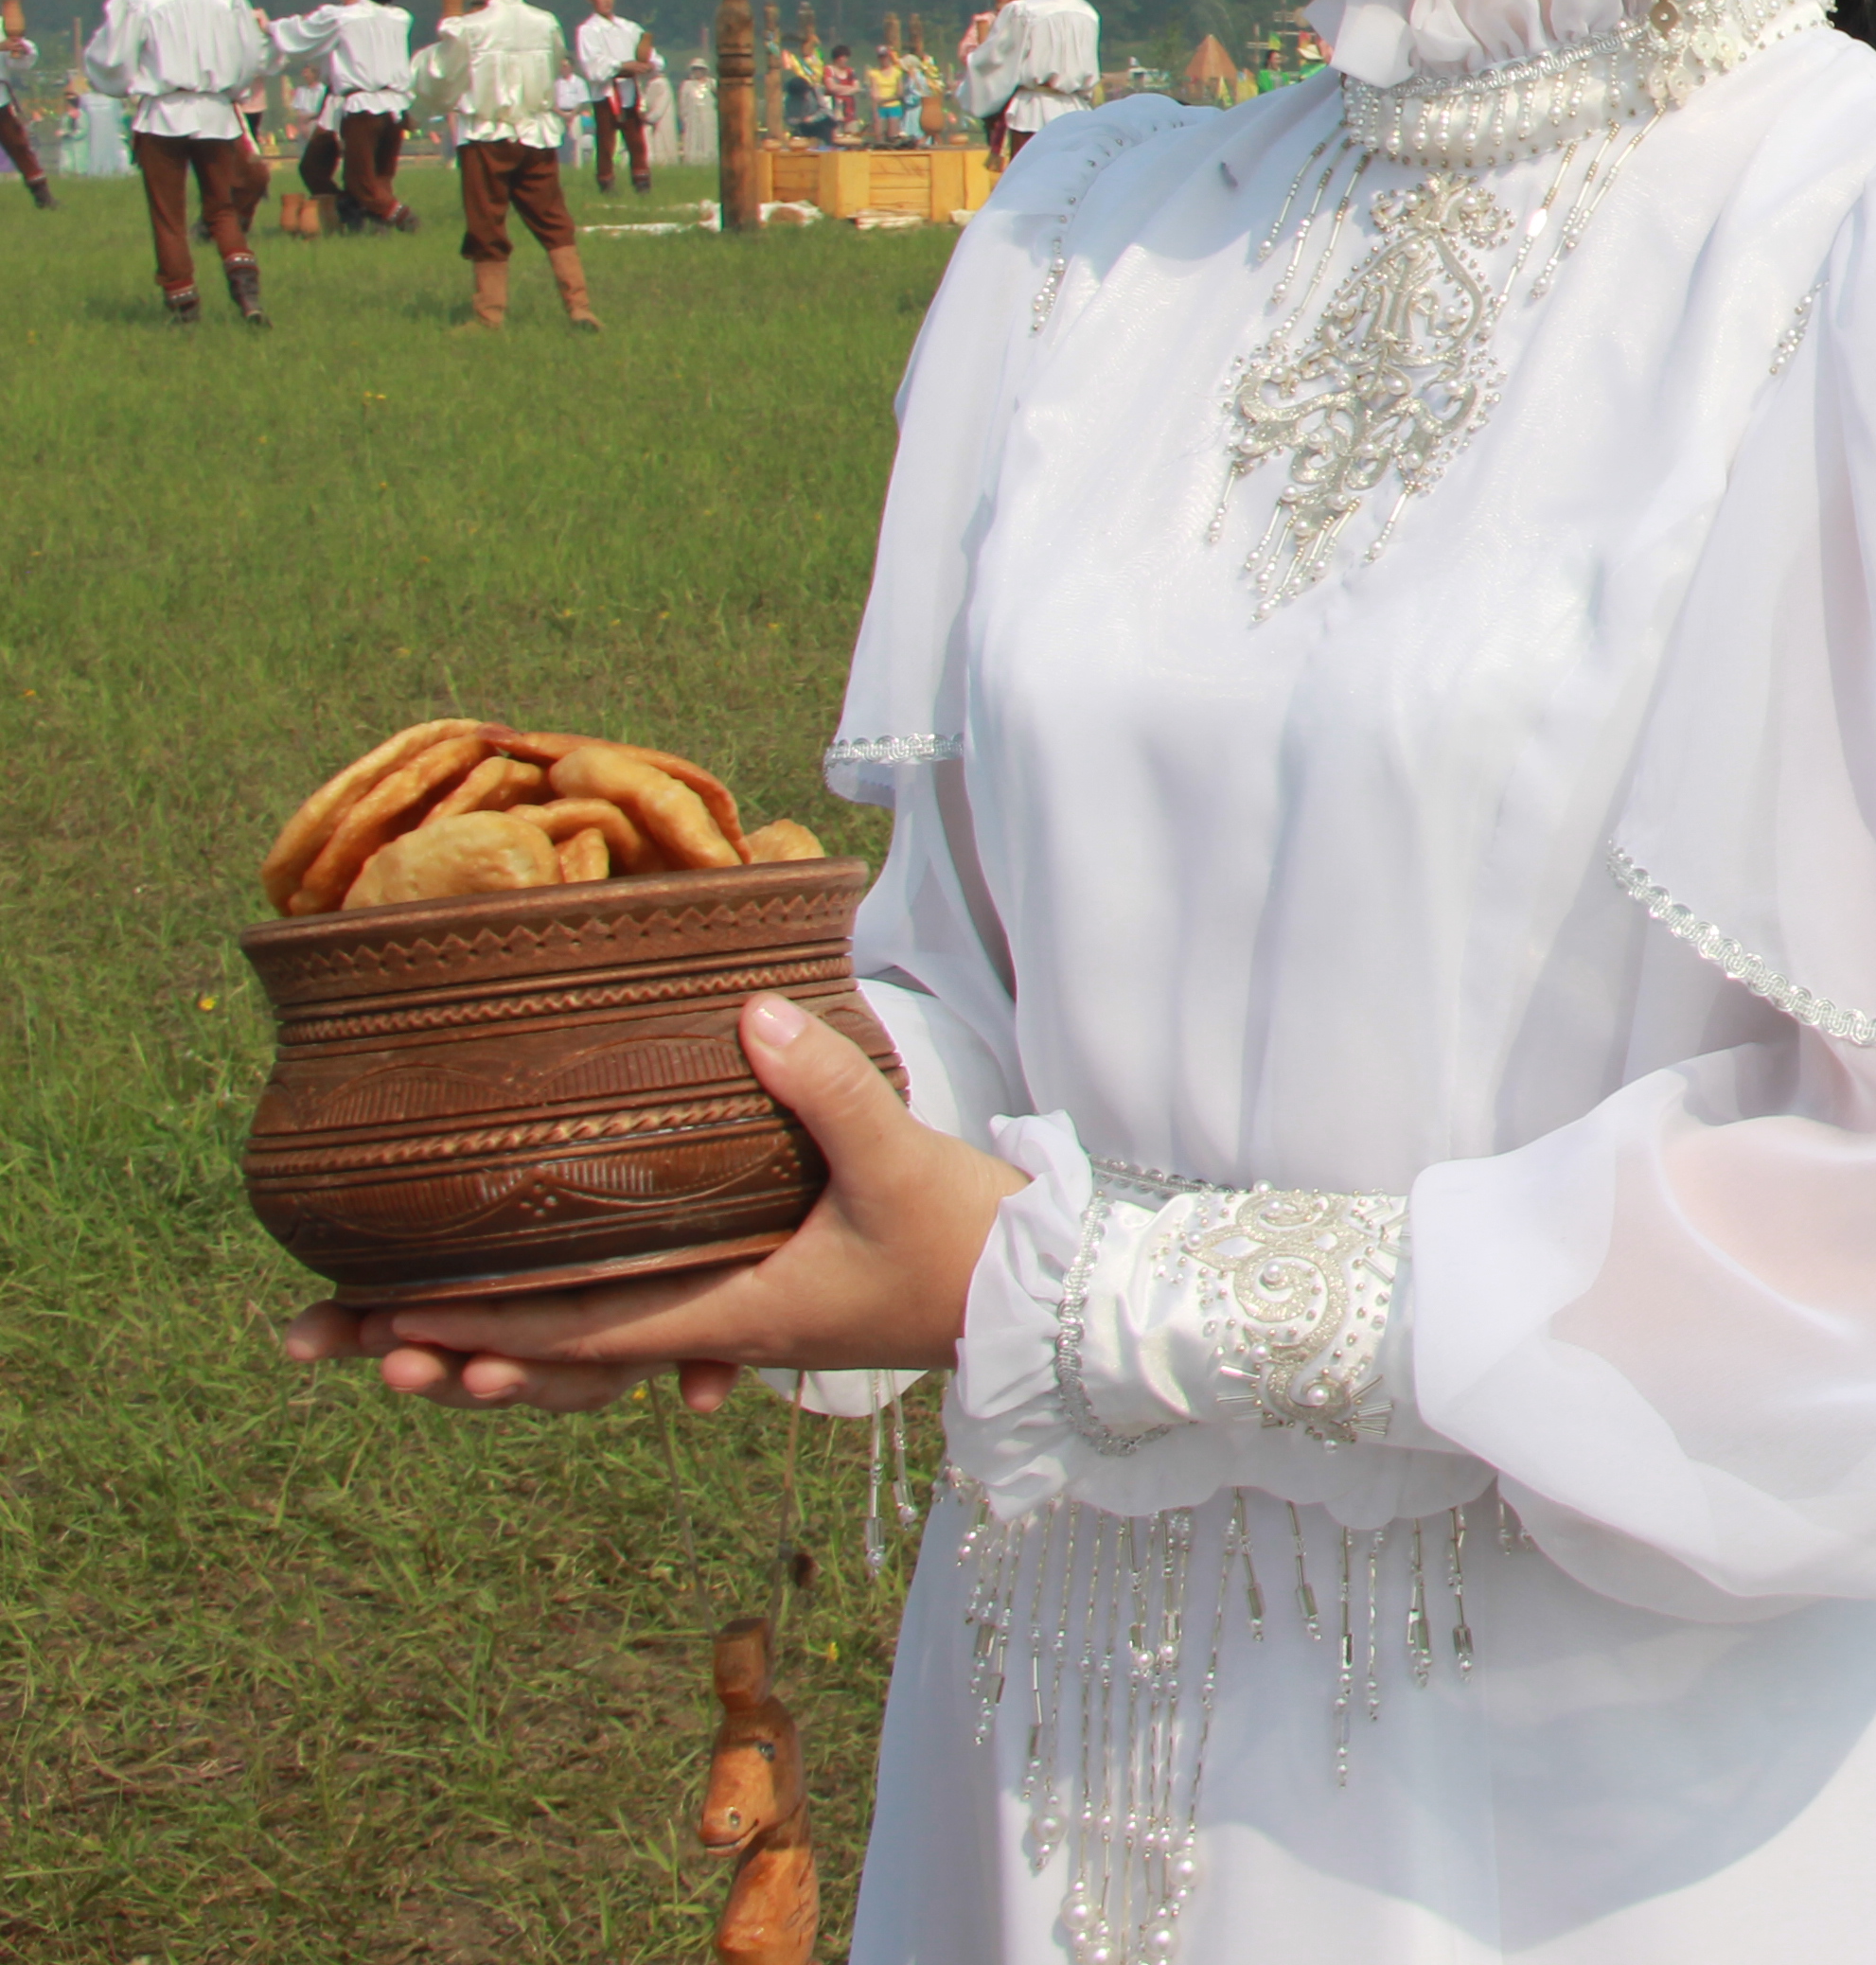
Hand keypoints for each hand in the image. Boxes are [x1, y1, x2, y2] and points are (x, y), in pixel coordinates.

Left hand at [278, 996, 1020, 1416]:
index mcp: (731, 1313)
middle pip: (556, 1356)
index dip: (470, 1322)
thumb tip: (747, 1010)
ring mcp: (741, 1324)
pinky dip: (572, 1326)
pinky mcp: (771, 1305)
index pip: (573, 1328)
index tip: (375, 1316)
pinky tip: (547, 1303)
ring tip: (405, 1340)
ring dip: (497, 1344)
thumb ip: (824, 1087)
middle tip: (337, 1341)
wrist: (1048, 1299)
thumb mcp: (895, 1162)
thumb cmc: (969, 1243)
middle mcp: (717, 1330)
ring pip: (590, 1350)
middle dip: (446, 1347)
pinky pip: (641, 1328)